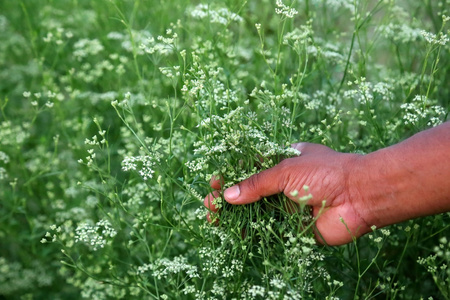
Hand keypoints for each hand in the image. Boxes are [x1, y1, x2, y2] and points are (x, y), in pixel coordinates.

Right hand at [204, 142, 371, 245]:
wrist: (359, 196)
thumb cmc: (324, 173)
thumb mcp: (285, 170)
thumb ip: (256, 184)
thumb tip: (229, 195)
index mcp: (283, 162)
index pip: (250, 167)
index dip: (231, 174)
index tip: (214, 182)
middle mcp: (285, 184)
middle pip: (250, 191)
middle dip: (229, 197)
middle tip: (210, 204)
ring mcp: (289, 206)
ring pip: (257, 212)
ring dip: (236, 216)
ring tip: (214, 220)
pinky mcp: (295, 227)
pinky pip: (270, 230)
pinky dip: (253, 232)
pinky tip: (236, 233)